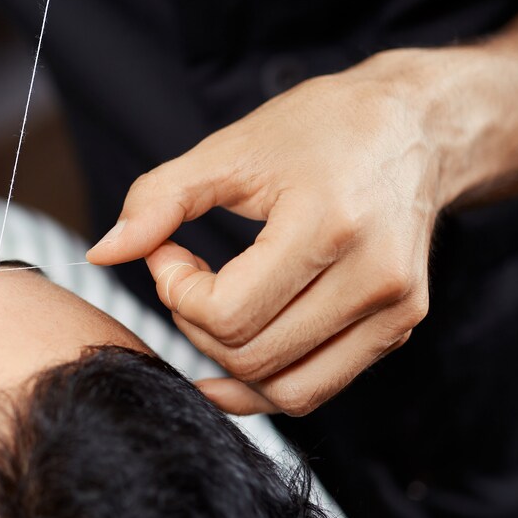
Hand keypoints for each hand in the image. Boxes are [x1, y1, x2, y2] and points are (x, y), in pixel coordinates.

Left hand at [87, 51, 454, 415]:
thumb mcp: (231, 148)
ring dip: (228, 361)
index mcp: (330, 226)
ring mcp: (394, 310)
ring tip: (215, 306)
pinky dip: (264, 384)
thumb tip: (101, 255)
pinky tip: (231, 356)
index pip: (227, 313)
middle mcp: (374, 278)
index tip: (170, 251)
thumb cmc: (320, 129)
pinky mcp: (399, 328)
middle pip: (251, 356)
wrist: (416, 127)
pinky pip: (315, 389)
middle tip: (187, 276)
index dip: (176, 291)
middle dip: (195, 323)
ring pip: (284, 390)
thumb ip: (159, 200)